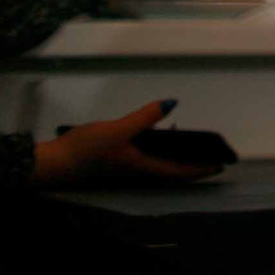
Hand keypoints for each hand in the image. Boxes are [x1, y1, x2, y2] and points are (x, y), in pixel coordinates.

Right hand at [33, 99, 219, 185]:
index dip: (201, 169)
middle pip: (172, 170)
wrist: (54, 162)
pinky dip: (158, 151)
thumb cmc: (85, 150)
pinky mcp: (116, 161)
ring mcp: (126, 168)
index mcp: (142, 168)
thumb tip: (171, 103)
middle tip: (210, 156)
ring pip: (159, 164)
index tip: (220, 166)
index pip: (179, 171)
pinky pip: (145, 158)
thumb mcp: (118, 129)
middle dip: (193, 165)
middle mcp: (137, 171)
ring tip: (189, 144)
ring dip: (176, 158)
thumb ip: (145, 117)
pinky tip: (156, 137)